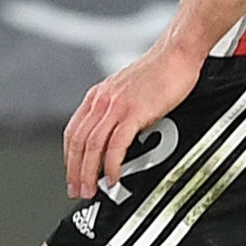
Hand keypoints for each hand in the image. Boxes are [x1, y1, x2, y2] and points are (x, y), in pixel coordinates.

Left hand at [64, 38, 204, 198]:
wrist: (175, 55)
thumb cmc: (158, 72)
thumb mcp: (126, 91)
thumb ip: (115, 111)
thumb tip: (111, 138)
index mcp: (98, 95)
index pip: (73, 131)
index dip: (69, 158)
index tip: (72, 175)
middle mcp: (102, 99)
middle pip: (78, 142)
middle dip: (75, 171)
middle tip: (78, 191)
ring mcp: (116, 105)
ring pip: (92, 145)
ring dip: (89, 173)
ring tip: (93, 190)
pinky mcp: (134, 111)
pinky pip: (116, 144)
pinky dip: (112, 165)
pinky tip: (114, 177)